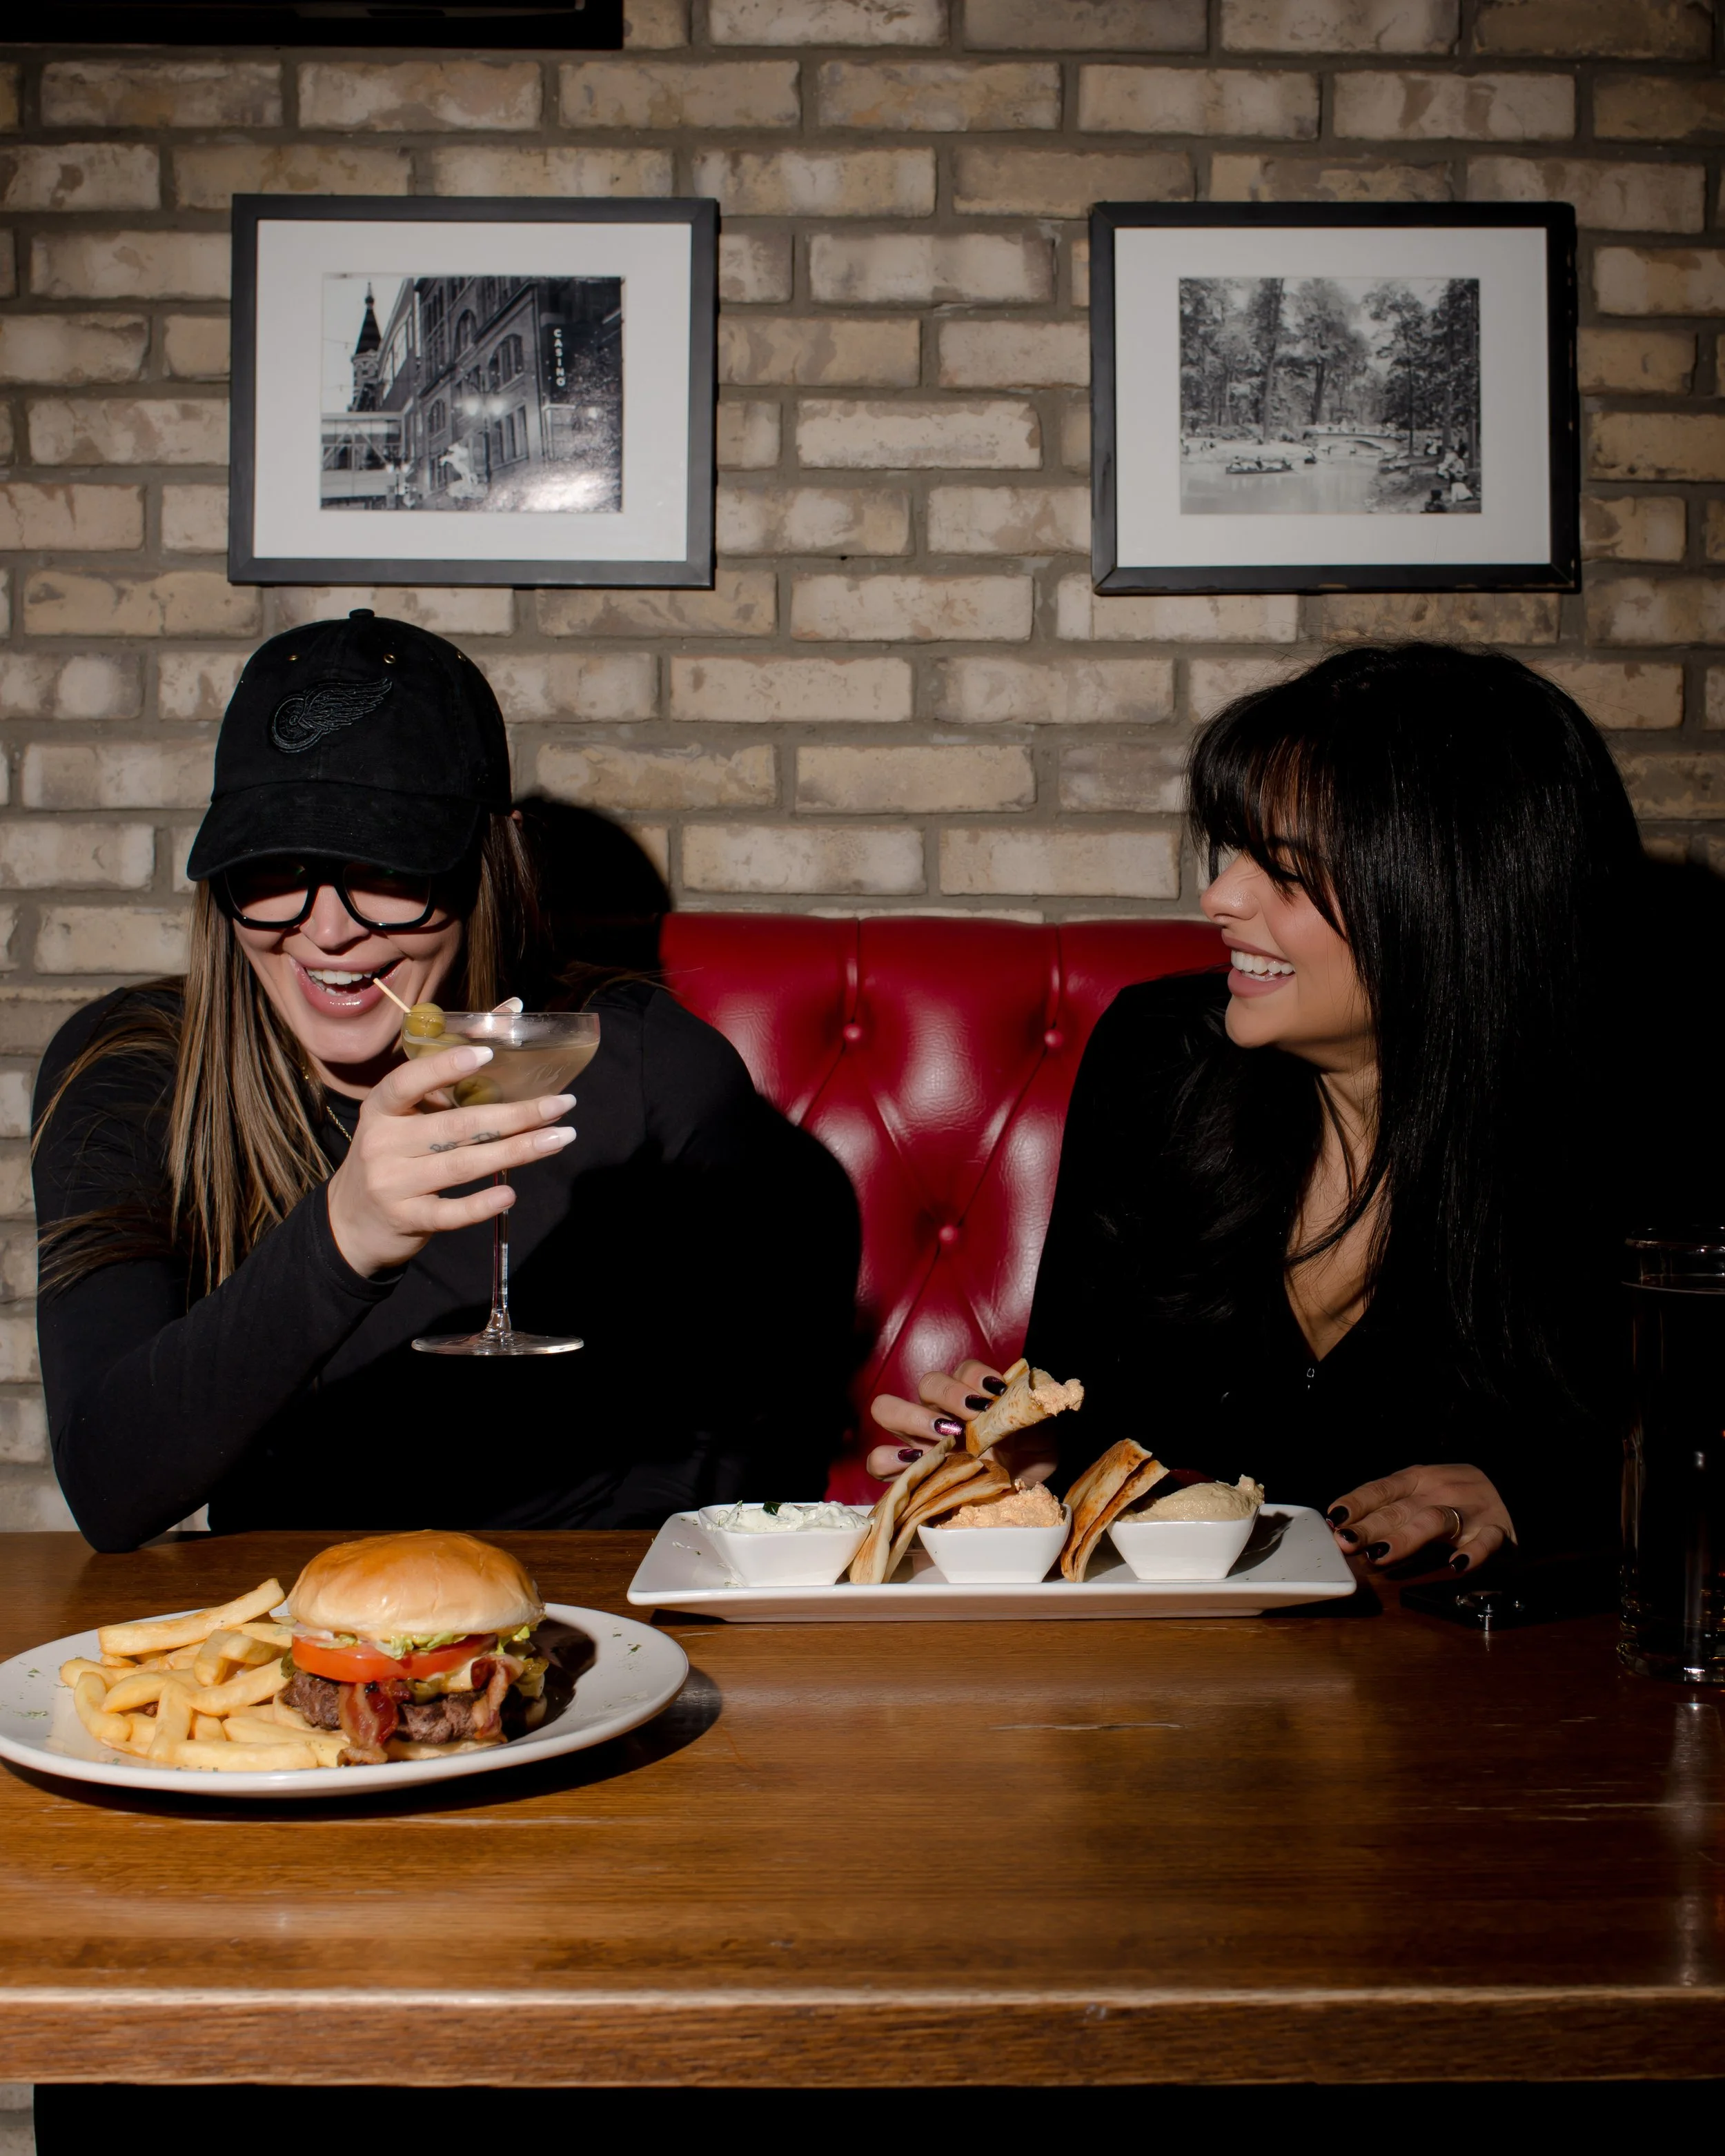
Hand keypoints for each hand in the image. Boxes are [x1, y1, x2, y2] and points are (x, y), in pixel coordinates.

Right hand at [325, 1043, 576, 1278]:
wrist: (352, 1220)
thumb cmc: (393, 1152)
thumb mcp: (406, 1112)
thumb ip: (452, 1068)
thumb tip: (511, 1009)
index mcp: (382, 1107)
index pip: (408, 1081)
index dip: (445, 1068)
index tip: (489, 1053)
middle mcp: (383, 1142)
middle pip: (455, 1126)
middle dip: (514, 1115)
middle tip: (562, 1104)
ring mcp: (393, 1183)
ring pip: (461, 1165)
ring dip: (516, 1151)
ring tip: (560, 1138)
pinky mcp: (406, 1219)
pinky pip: (448, 1212)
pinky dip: (480, 1205)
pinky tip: (510, 1193)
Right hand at [865, 1359, 1057, 1487]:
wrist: (1023, 1495)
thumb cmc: (1029, 1457)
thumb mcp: (1042, 1432)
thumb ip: (1036, 1411)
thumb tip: (1035, 1395)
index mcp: (972, 1397)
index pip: (964, 1370)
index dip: (975, 1377)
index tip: (997, 1395)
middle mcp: (942, 1412)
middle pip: (927, 1383)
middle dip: (947, 1395)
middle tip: (970, 1418)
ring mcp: (920, 1440)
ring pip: (888, 1409)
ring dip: (914, 1418)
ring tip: (945, 1439)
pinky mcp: (908, 1472)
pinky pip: (878, 1460)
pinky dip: (891, 1458)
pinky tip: (918, 1463)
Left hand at [1326, 1463, 1514, 1572]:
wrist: (1514, 1488)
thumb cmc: (1453, 1497)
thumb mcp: (1419, 1492)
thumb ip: (1387, 1509)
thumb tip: (1342, 1527)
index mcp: (1417, 1479)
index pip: (1381, 1489)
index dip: (1357, 1502)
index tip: (1335, 1518)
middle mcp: (1440, 1491)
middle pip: (1400, 1509)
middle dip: (1370, 1526)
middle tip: (1346, 1542)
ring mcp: (1469, 1510)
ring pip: (1434, 1521)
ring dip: (1406, 1538)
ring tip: (1381, 1555)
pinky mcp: (1498, 1530)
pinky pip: (1486, 1541)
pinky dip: (1472, 1552)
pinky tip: (1455, 1565)